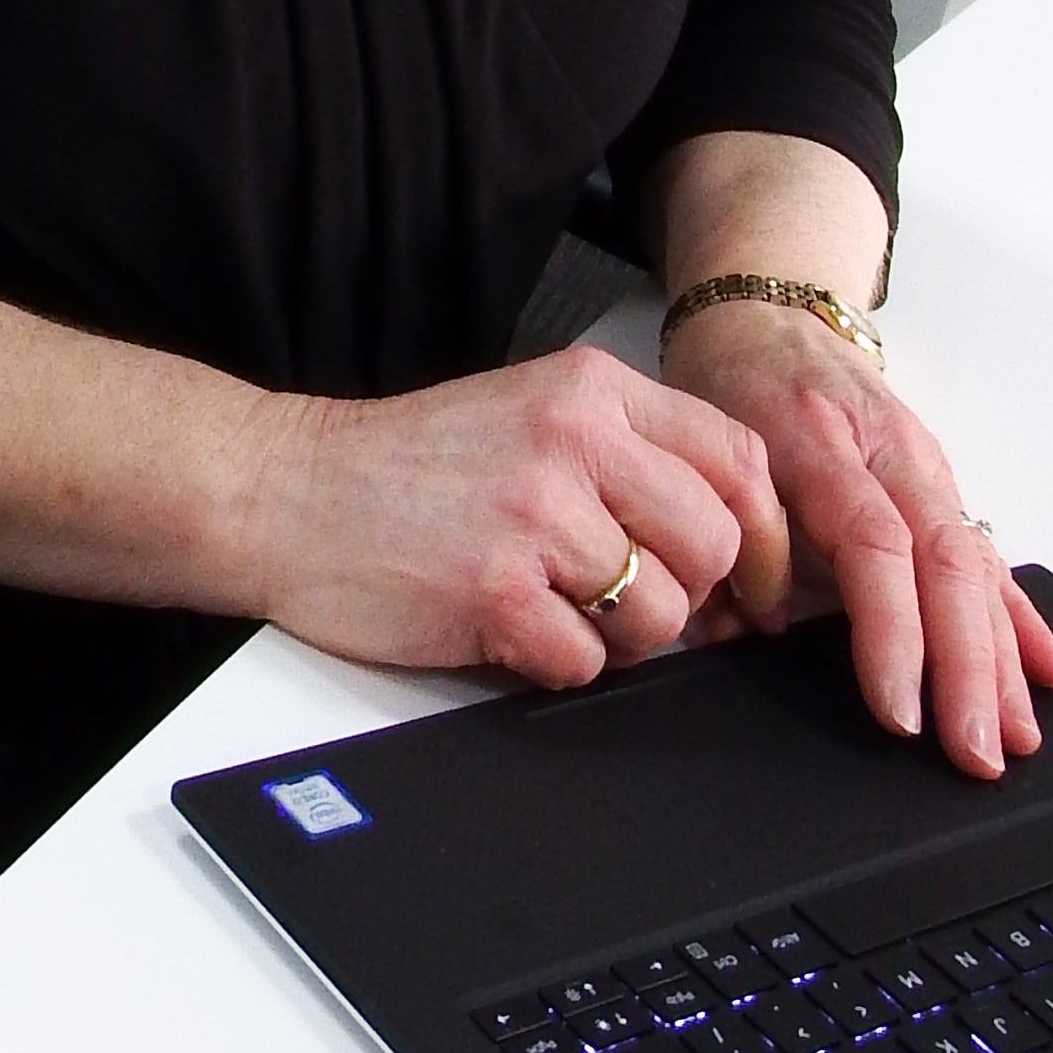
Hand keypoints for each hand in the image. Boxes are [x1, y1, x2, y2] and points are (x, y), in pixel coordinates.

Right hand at [244, 345, 779, 688]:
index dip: (765, 540)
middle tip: (628, 601)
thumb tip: (741, 558)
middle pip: (714, 547)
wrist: (286, 490)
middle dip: (688, 596)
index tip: (756, 587)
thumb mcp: (533, 418)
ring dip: (619, 637)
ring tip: (551, 606)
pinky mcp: (495, 589)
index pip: (738, 461)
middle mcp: (573, 440)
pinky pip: (587, 662)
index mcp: (592, 390)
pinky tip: (508, 626)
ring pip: (661, 615)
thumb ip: (632, 461)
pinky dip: (555, 662)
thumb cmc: (409, 467)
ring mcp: (534, 515)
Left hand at [666, 298, 1052, 777]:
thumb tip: (749, 632)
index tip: (897, 710)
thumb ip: (734, 537)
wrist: (766, 316)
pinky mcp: (940, 486)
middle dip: (969, 669)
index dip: (893, 633)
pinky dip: (1019, 619)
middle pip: (947, 567)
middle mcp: (892, 458)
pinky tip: (1049, 672)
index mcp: (825, 446)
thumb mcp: (711, 448)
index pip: (877, 548)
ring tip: (1016, 737)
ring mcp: (926, 471)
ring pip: (976, 568)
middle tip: (975, 752)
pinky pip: (985, 558)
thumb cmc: (729, 382)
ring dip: (1002, 660)